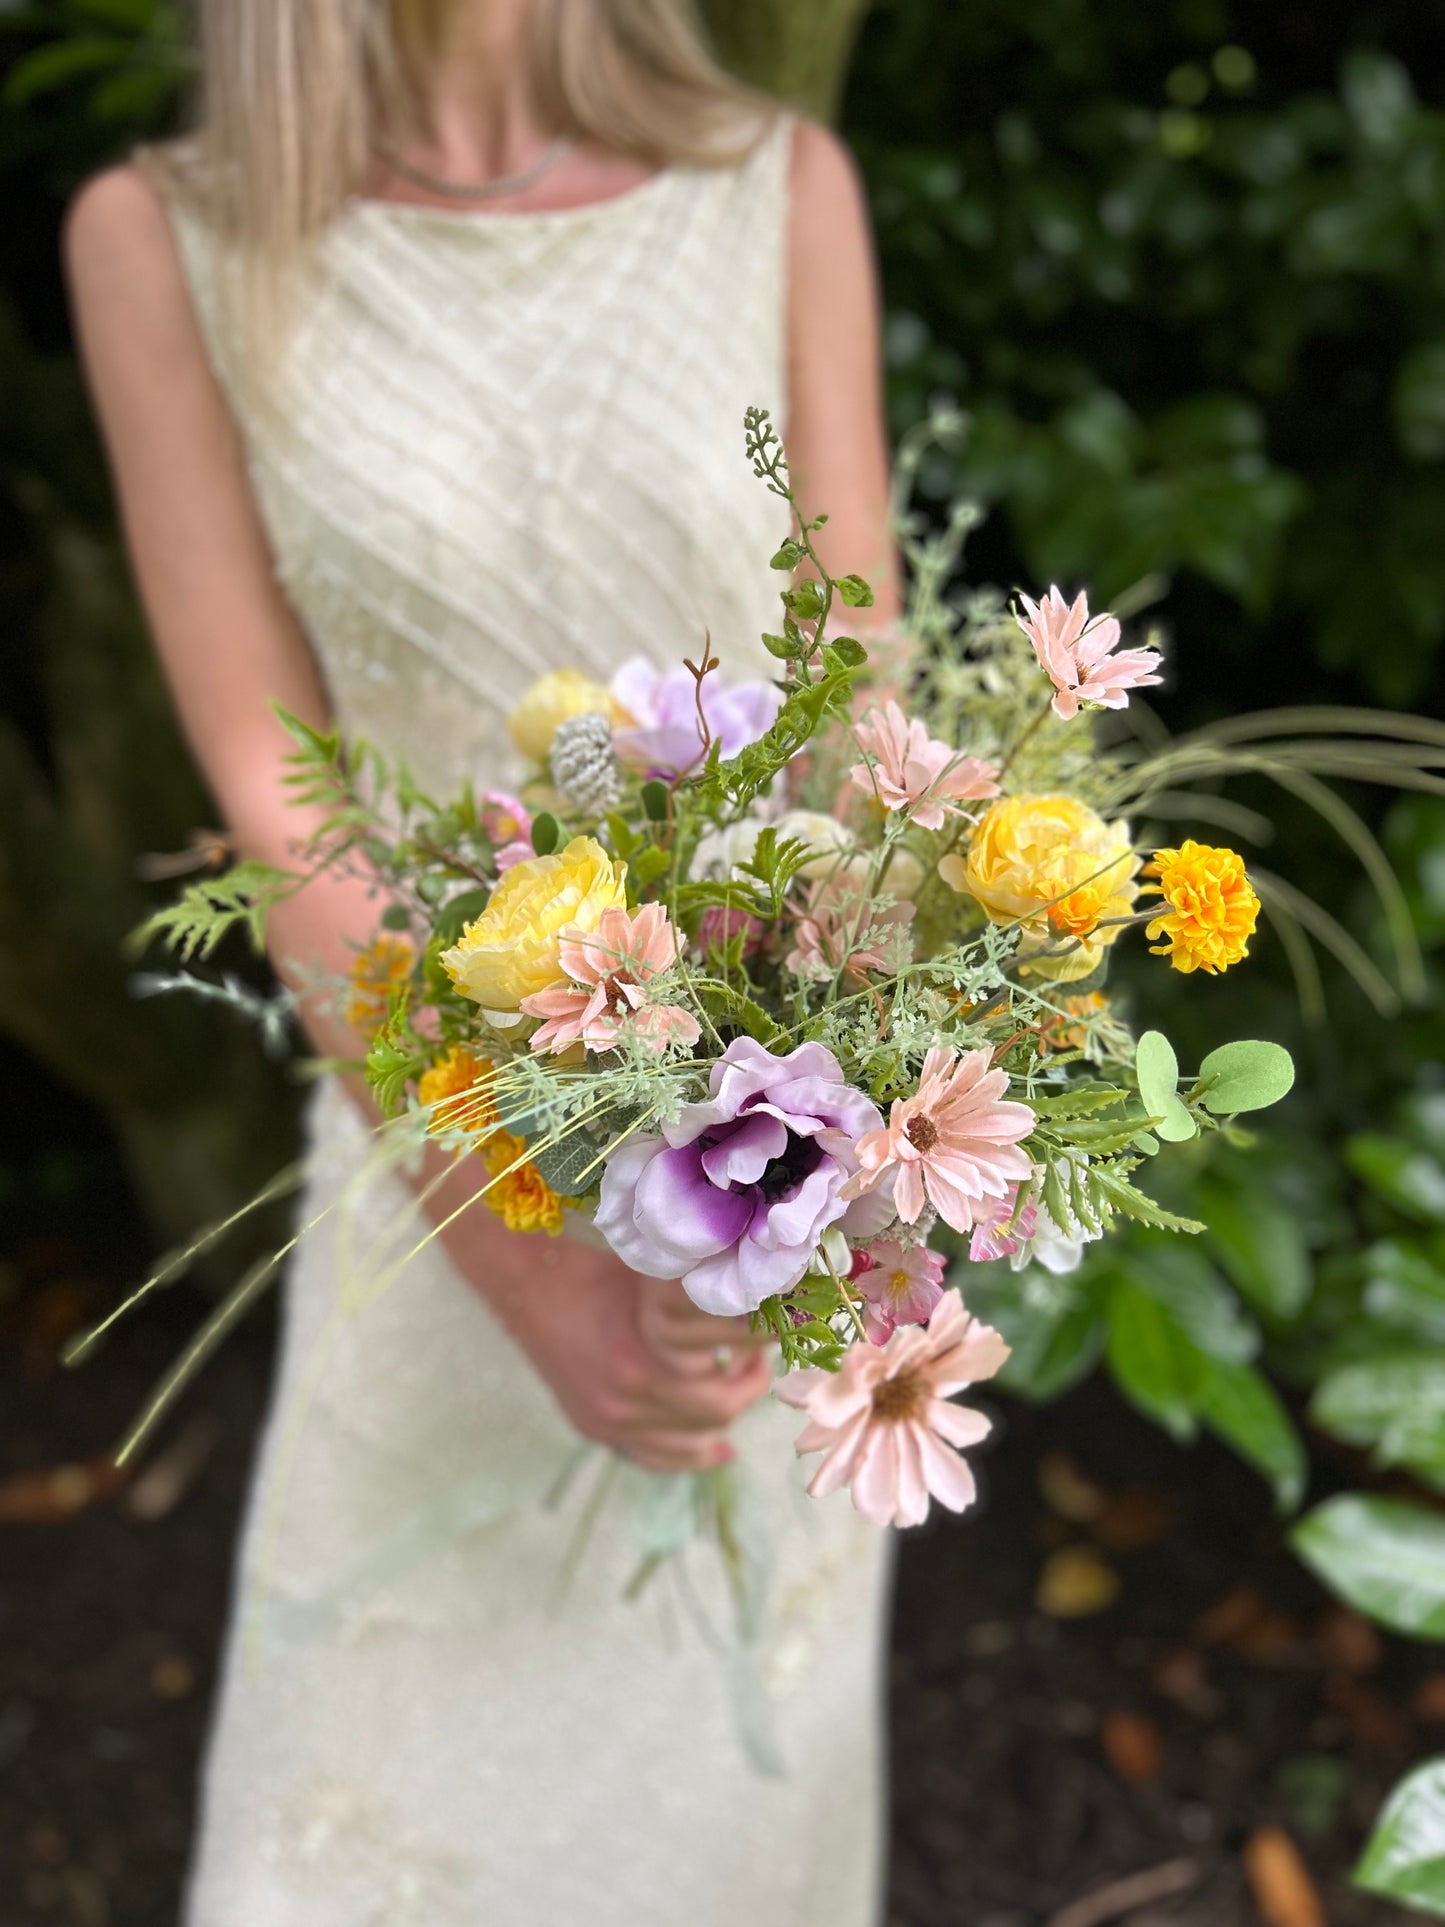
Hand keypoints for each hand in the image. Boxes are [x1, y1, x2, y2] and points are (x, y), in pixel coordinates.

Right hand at [442, 1194, 771, 1472]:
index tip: (766, 1339)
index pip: (724, 1391)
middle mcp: (624, 1403)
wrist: (525, 1284)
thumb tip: (758, 1300)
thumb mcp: (654, 1280)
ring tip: (735, 1387)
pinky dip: (690, 1456)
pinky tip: (717, 1449)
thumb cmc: (594, 1270)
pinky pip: (655, 1458)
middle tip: (757, 1360)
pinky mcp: (595, 1427)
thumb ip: (698, 1304)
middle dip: (747, 1390)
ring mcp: (608, 1421)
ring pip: (689, 1446)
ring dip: (722, 1420)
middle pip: (713, 1419)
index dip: (756, 1364)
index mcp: (642, 1364)